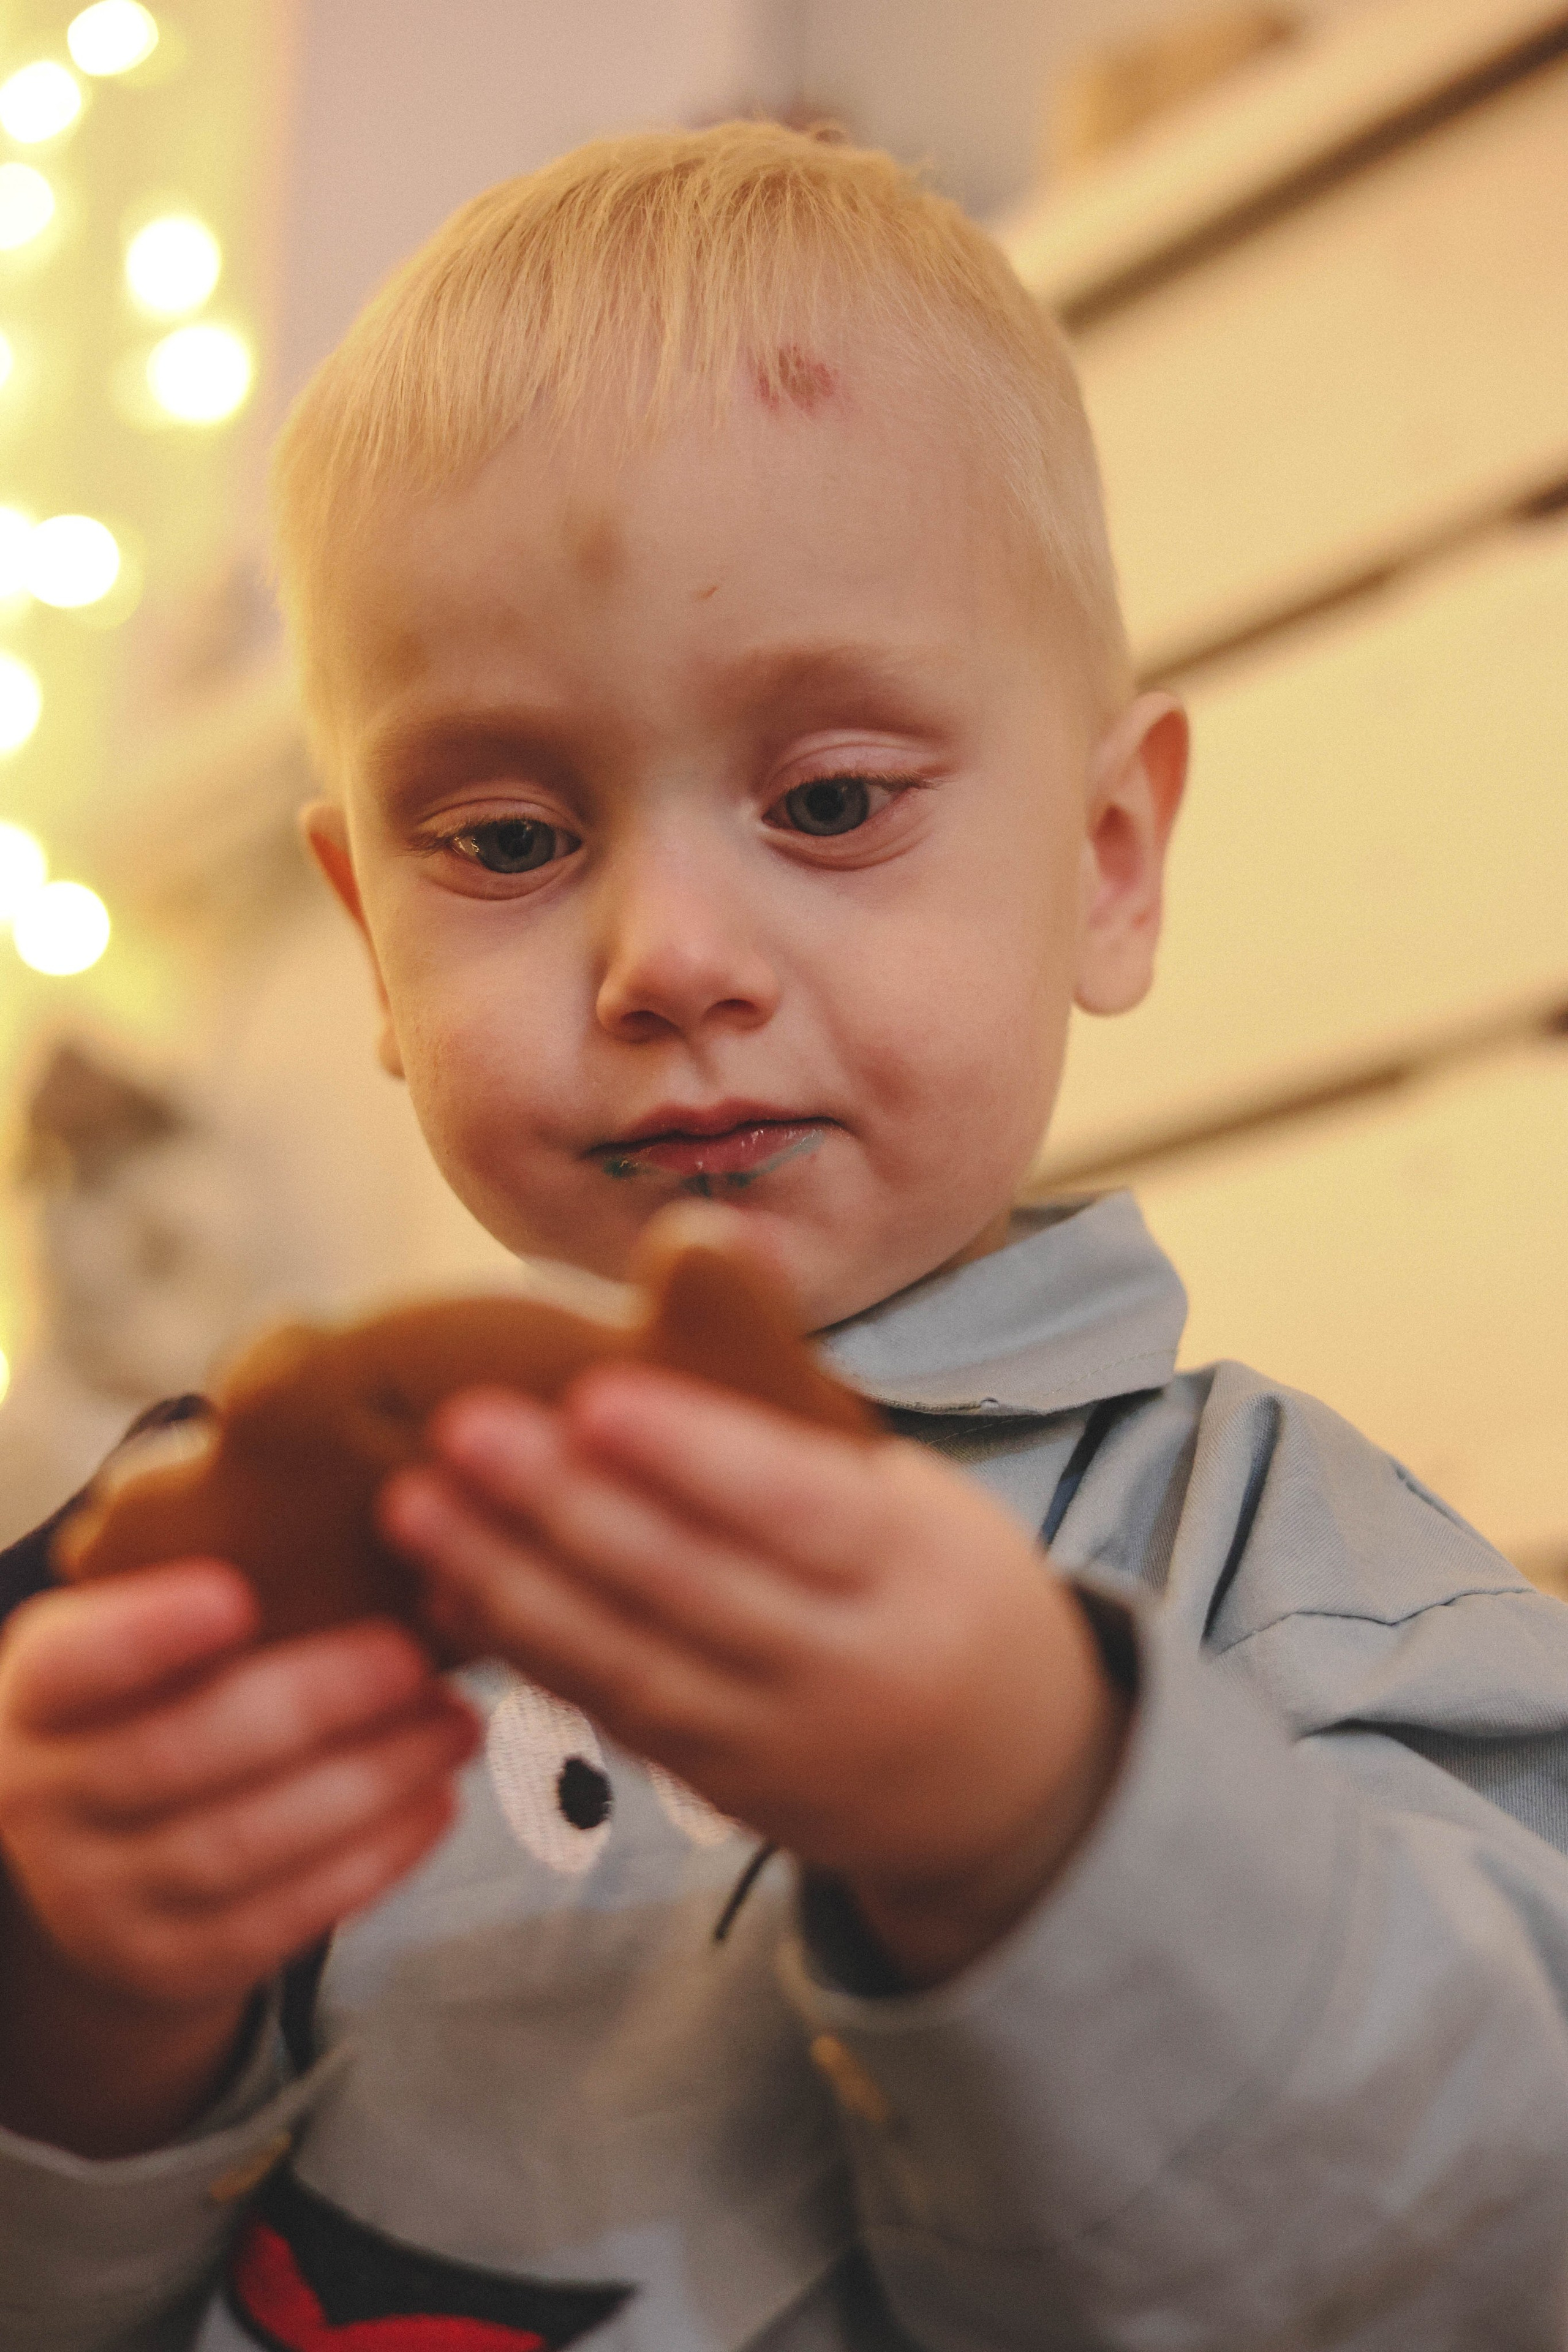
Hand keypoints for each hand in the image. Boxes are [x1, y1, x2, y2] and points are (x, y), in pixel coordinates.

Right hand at [0, 1562, 478, 2152]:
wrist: (102, 1853)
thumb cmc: (156, 1699)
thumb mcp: (143, 1636)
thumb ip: (217, 1583)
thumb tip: (357, 1514)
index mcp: (37, 1693)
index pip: (76, 1663)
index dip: (148, 1634)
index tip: (236, 1596)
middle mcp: (47, 1799)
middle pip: (179, 1755)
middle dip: (314, 1703)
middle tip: (414, 1656)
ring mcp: (101, 1897)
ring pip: (242, 1845)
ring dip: (369, 1782)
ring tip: (456, 1724)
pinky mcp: (172, 1963)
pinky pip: (280, 1919)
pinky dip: (373, 1859)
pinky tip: (437, 1801)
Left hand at [382, 1370, 1127, 1984]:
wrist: (1010, 1780)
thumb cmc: (943, 1587)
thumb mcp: (912, 1493)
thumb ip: (794, 1405)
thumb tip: (698, 1242)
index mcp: (914, 1567)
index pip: (795, 1508)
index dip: (692, 1455)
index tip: (593, 1394)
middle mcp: (848, 1663)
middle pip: (690, 1587)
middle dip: (564, 1508)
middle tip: (459, 1428)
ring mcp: (779, 1740)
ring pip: (630, 1665)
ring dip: (510, 1582)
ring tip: (413, 1504)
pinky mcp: (721, 1789)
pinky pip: (613, 1717)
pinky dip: (527, 1652)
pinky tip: (447, 1589)